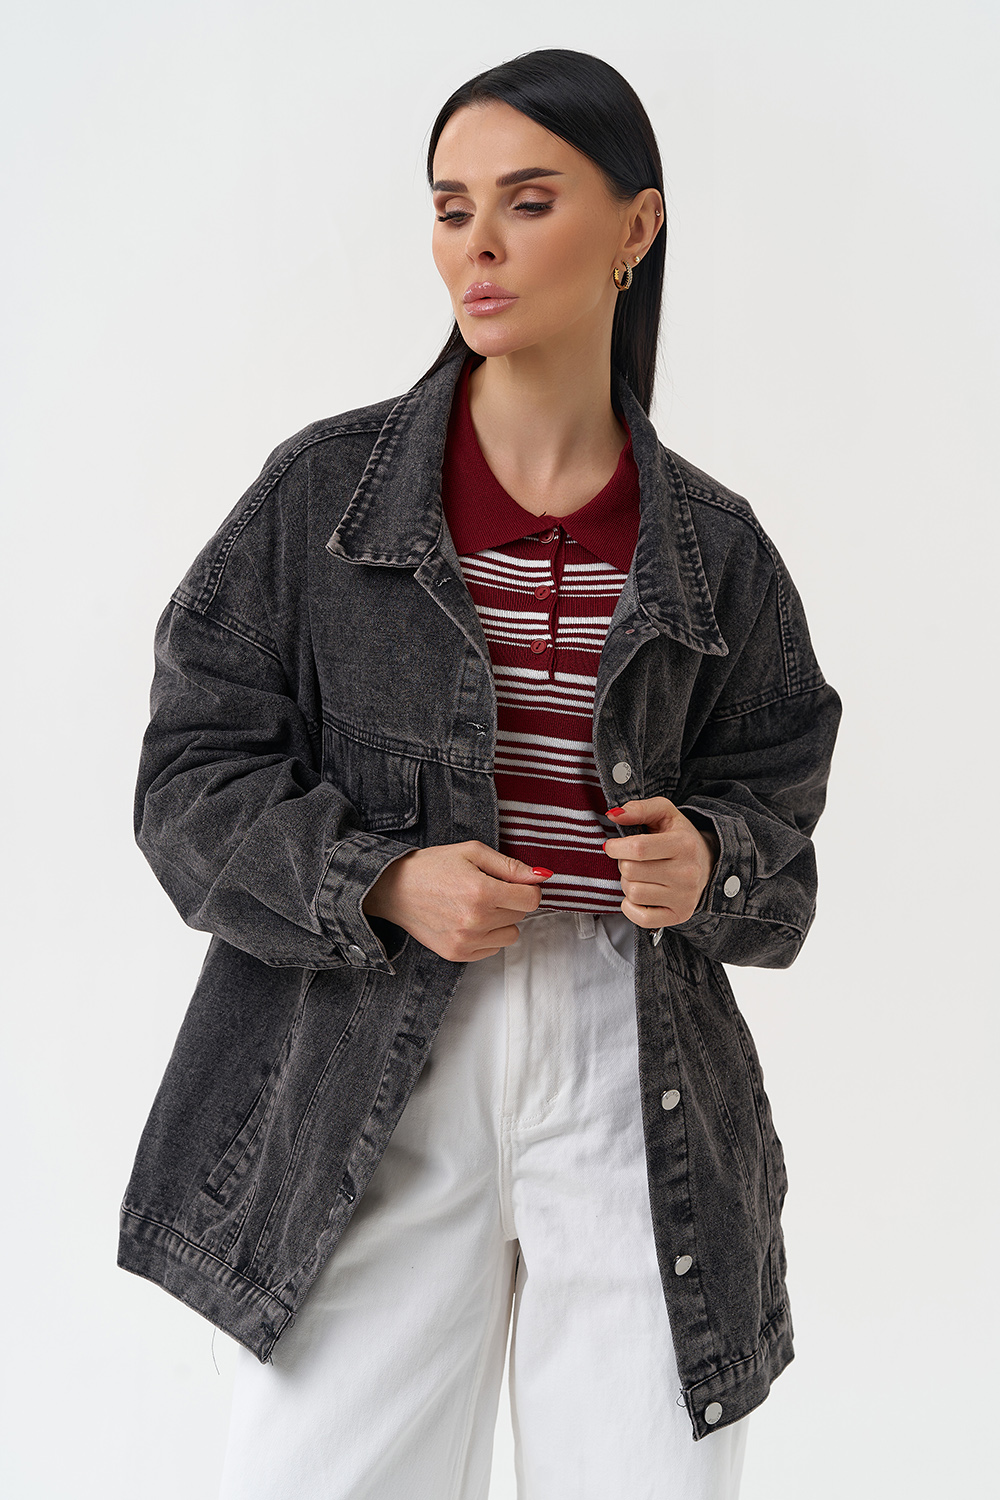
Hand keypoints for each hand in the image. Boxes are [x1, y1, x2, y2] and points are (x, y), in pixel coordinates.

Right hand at [362, 842, 552, 961]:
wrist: (395, 889)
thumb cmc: (433, 866)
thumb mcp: (472, 852)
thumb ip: (510, 866)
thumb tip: (542, 876)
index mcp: (482, 892)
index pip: (531, 900)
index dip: (528, 888)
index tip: (516, 883)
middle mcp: (476, 921)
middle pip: (521, 916)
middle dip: (511, 901)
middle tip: (487, 889)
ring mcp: (466, 941)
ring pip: (510, 935)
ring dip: (501, 921)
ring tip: (477, 906)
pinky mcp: (457, 954)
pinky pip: (492, 950)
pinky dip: (487, 936)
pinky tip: (468, 920)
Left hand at [603, 798, 719, 927]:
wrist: (708, 862)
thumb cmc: (680, 836)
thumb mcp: (665, 813)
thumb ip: (639, 809)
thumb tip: (613, 814)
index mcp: (683, 844)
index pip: (638, 848)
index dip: (616, 847)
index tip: (612, 846)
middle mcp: (687, 873)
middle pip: (631, 871)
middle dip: (623, 864)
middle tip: (633, 860)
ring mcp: (685, 897)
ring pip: (633, 893)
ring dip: (627, 884)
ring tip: (639, 876)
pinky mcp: (680, 915)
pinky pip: (640, 918)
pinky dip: (631, 907)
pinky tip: (639, 895)